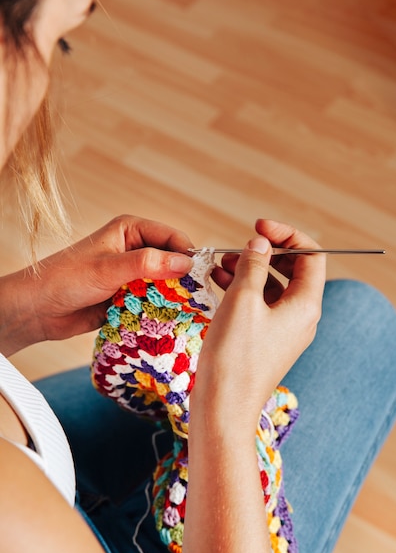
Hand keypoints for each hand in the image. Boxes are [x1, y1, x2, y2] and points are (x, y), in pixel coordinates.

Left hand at [0, 215, 192, 355]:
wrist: (38, 310)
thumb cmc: (66, 279)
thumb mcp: (109, 268)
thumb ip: (148, 264)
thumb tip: (186, 263)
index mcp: (131, 231)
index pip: (172, 238)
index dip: (188, 254)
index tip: (201, 276)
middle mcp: (135, 251)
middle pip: (172, 262)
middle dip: (183, 279)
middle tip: (197, 299)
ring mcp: (132, 275)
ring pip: (165, 285)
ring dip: (173, 298)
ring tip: (186, 312)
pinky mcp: (128, 297)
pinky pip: (153, 303)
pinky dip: (161, 311)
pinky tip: (169, 321)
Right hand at [190, 219, 325, 439]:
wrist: (224, 407)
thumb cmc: (235, 356)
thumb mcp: (243, 300)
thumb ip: (253, 265)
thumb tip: (260, 243)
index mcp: (305, 305)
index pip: (312, 256)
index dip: (287, 235)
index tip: (259, 226)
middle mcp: (301, 317)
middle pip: (294, 270)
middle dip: (267, 252)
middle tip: (240, 244)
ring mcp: (283, 330)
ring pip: (273, 287)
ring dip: (251, 269)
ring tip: (221, 262)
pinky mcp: (265, 340)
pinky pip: (260, 305)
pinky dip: (243, 289)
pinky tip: (219, 282)